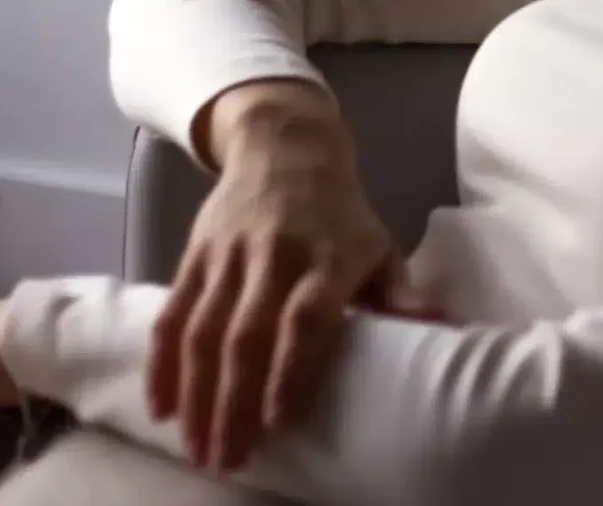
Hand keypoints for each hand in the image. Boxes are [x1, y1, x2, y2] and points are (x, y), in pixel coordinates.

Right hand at [158, 81, 448, 472]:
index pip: (307, 317)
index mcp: (327, 257)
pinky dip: (163, 362)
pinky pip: (173, 312)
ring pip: (204, 331)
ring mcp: (229, 255)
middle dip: (234, 402)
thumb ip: (400, 292)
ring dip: (197, 394)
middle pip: (247, 334)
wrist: (284, 144)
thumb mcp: (378, 243)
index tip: (281, 420)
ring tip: (196, 447)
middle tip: (228, 459)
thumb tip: (441, 328)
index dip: (293, 368)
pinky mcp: (195, 254)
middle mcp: (274, 255)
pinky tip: (161, 407)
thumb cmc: (339, 212)